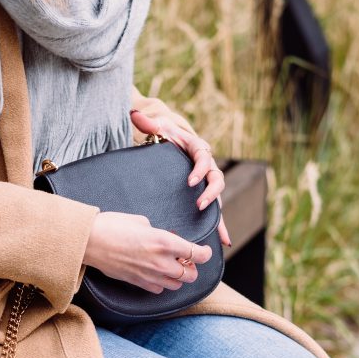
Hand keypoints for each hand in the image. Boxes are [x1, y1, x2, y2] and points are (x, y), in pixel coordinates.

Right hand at [83, 212, 213, 293]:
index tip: (204, 251)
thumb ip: (159, 233)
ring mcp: (149, 275)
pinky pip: (158, 289)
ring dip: (178, 277)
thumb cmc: (113, 225)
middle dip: (192, 268)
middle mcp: (161, 262)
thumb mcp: (141, 221)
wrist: (90, 241)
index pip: (196, 254)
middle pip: (190, 275)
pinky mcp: (137, 282)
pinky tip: (156, 273)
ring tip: (171, 266)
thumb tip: (166, 239)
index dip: (205, 253)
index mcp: (164, 242)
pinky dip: (162, 283)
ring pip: (176, 285)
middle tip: (186, 259)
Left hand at [128, 108, 232, 247]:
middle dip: (211, 193)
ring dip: (219, 216)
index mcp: (198, 149)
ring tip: (218, 234)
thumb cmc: (163, 134)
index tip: (190, 181)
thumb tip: (135, 115)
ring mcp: (205, 181)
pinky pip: (213, 211)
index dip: (199, 170)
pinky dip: (220, 226)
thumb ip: (148, 123)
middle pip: (217, 179)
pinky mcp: (202, 193)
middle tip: (200, 204)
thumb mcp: (157, 127)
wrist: (168, 141)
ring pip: (218, 198)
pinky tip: (223, 242)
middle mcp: (206, 165)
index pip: (203, 158)